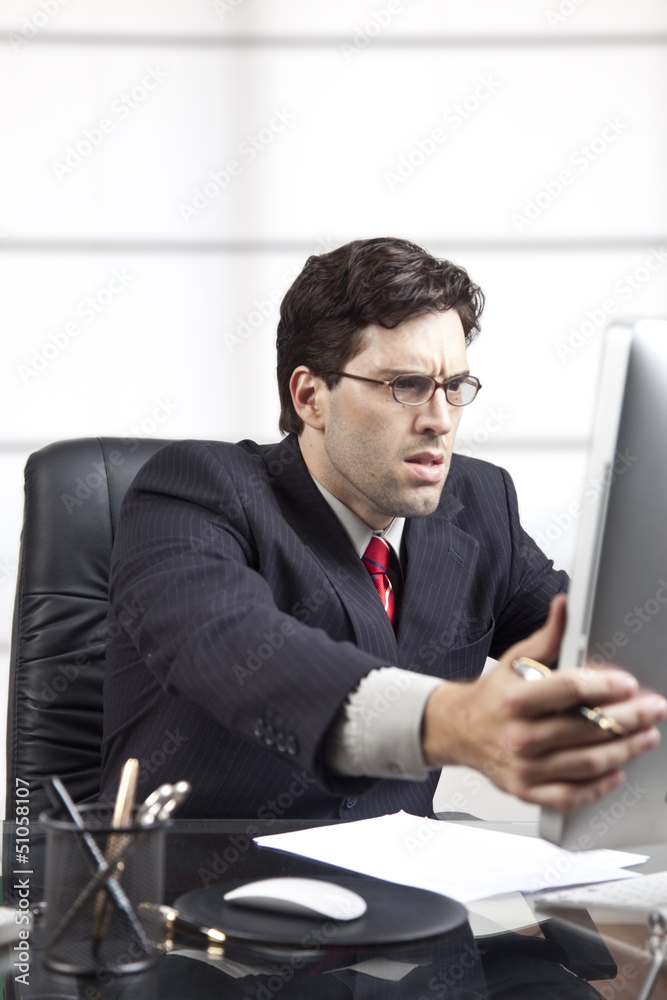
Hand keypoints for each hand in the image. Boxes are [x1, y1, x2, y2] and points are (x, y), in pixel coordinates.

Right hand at [422, 594, 666, 810]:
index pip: (569, 690)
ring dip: (624, 750)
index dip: (604, 686)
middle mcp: (519, 735)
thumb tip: (566, 606)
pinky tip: (615, 770)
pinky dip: (599, 786)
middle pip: (586, 728)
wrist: (458, 730)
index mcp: (515, 699)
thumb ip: (547, 636)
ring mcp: (523, 767)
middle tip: (652, 710)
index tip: (629, 684)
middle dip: (629, 719)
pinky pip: (571, 795)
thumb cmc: (493, 696)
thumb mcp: (514, 659)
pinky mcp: (526, 790)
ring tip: (645, 737)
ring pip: (586, 762)